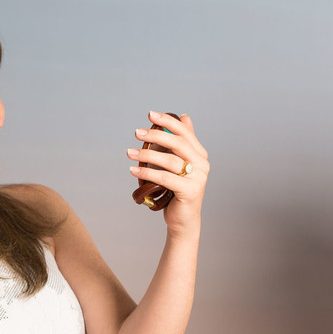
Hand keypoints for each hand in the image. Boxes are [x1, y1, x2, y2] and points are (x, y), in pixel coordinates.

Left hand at [128, 112, 209, 235]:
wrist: (184, 219)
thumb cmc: (178, 191)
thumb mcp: (180, 164)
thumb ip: (182, 142)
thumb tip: (184, 116)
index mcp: (200, 155)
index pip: (184, 132)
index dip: (167, 121)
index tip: (150, 114)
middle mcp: (202, 164)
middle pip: (178, 143)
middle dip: (155, 134)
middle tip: (136, 132)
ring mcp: (198, 178)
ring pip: (169, 160)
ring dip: (146, 154)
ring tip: (129, 153)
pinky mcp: (189, 191)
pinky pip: (165, 178)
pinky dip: (147, 173)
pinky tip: (134, 170)